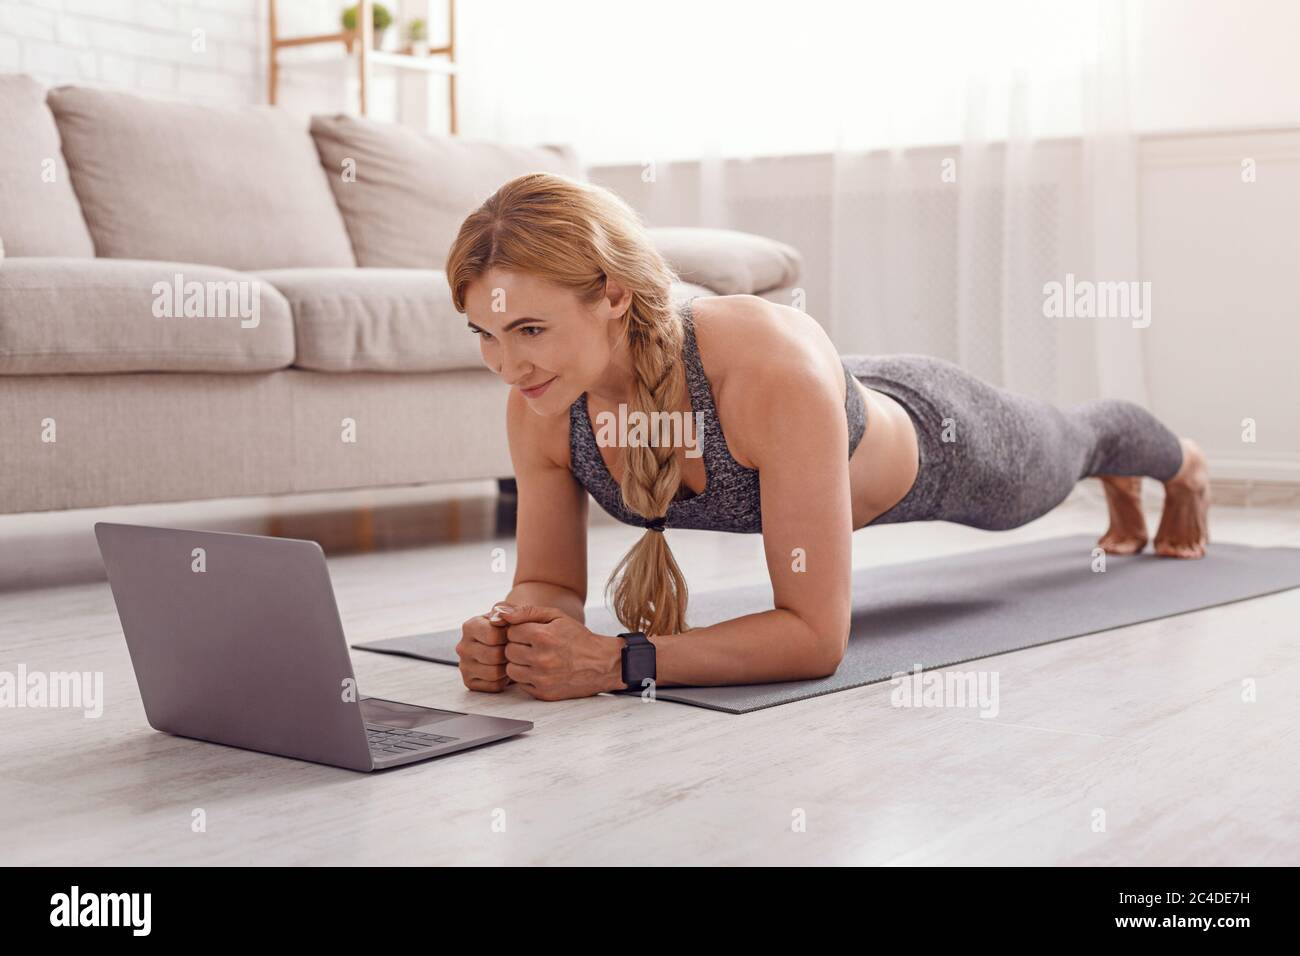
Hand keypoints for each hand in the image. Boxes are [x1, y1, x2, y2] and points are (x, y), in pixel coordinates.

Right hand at [455, 603, 515, 692]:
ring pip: (494, 673)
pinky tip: (504, 669)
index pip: (493, 636)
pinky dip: (504, 680)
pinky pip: (494, 686)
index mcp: (469, 626)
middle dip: (509, 653)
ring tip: (509, 659)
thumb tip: (498, 617)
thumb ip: (507, 610)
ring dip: (507, 667)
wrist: (511, 640)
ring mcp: (464, 665)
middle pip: (494, 656)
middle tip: (512, 648)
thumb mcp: (513, 612)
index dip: (509, 636)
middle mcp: (462, 646)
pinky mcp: (470, 682)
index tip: (512, 634)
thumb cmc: (513, 626)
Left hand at [495, 605, 623, 700]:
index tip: (533, 633)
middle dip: (518, 647)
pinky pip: (520, 685)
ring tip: (537, 658)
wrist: (602, 664)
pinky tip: (542, 671)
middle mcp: (541, 659)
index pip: (510, 632)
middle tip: (535, 646)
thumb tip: (498, 612)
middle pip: (508, 651)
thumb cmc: (578, 637)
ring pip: (510, 669)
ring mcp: (542, 678)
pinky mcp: (543, 693)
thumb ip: (526, 612)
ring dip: (520, 663)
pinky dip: (527, 677)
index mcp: (543, 636)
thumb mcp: (556, 616)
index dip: (520, 631)